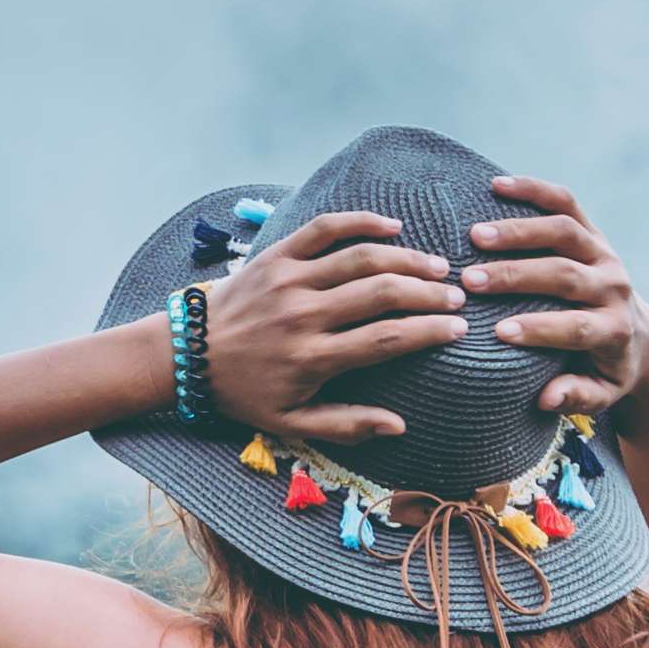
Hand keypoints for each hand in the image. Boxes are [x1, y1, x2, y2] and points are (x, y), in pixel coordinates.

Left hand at [201, 212, 465, 442]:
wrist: (190, 354)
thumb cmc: (246, 392)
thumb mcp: (291, 422)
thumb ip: (346, 426)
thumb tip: (399, 425)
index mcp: (312, 358)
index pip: (386, 339)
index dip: (429, 331)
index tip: (458, 329)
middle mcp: (304, 314)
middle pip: (382, 293)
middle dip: (428, 293)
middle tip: (456, 296)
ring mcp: (290, 279)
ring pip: (361, 258)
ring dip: (407, 259)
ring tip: (437, 266)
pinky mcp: (276, 255)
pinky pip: (324, 228)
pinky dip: (361, 221)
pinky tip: (393, 226)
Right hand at [466, 175, 648, 419]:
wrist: (639, 336)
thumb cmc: (607, 370)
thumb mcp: (600, 395)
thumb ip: (575, 397)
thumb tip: (546, 400)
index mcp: (614, 328)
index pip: (578, 326)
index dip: (541, 329)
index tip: (499, 333)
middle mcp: (613, 286)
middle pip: (565, 274)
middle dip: (516, 277)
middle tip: (470, 281)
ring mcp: (604, 253)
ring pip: (564, 232)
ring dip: (518, 231)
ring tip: (474, 235)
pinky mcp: (593, 232)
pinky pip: (565, 203)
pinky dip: (533, 189)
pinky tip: (495, 185)